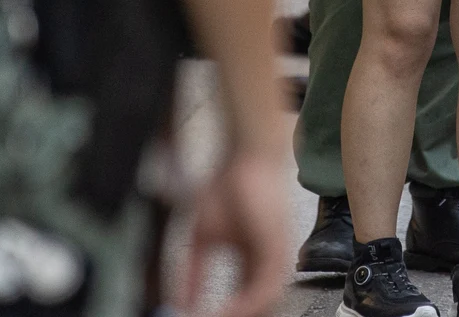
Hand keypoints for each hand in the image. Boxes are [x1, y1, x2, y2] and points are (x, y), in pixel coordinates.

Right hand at [179, 149, 290, 316]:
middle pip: (254, 308)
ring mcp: (276, 261)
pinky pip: (264, 291)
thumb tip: (178, 301)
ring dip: (235, 315)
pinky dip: (243, 306)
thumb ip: (191, 273)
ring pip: (261, 305)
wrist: (247, 158)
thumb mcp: (201, 238)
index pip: (240, 301)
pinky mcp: (279, 253)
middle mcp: (268, 266)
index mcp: (253, 263)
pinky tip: (224, 311)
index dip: (221, 313)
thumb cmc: (229, 187)